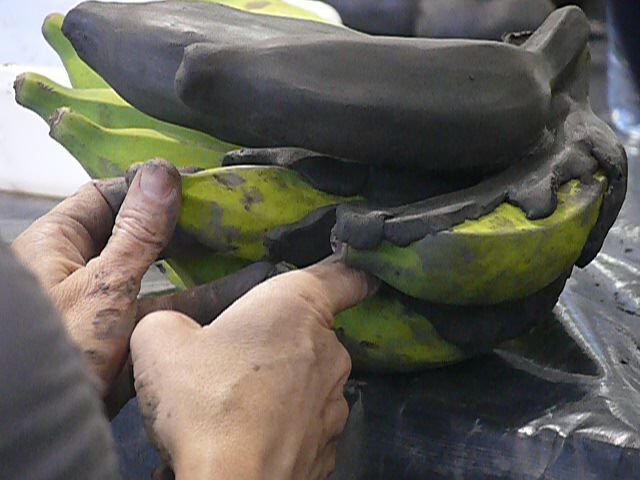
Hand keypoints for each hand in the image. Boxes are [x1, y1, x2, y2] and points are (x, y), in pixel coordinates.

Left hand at [11, 159, 275, 396]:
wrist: (48, 427)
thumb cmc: (60, 347)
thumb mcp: (104, 284)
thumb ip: (138, 232)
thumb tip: (162, 174)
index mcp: (59, 244)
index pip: (106, 196)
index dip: (148, 187)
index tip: (192, 181)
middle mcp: (80, 270)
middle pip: (136, 234)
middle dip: (179, 225)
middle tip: (223, 215)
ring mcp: (104, 305)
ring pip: (157, 274)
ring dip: (195, 263)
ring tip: (238, 246)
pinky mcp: (124, 338)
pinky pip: (166, 310)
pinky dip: (197, 301)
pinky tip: (237, 290)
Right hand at [131, 258, 374, 479]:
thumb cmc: (205, 399)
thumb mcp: (159, 342)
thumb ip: (170, 320)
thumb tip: (176, 330)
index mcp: (297, 308)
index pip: (346, 277)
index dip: (350, 272)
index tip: (350, 274)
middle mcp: (330, 350)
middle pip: (314, 332)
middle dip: (281, 340)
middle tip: (235, 361)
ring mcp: (335, 402)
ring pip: (311, 380)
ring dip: (284, 386)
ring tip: (239, 408)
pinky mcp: (331, 446)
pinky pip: (308, 423)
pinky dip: (287, 425)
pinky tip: (252, 438)